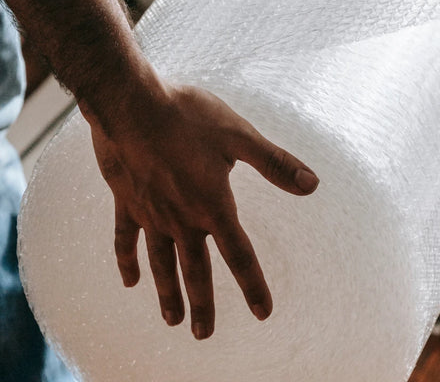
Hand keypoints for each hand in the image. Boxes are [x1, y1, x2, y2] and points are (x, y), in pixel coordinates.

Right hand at [84, 83, 318, 339]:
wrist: (132, 104)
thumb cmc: (189, 115)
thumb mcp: (239, 135)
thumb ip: (275, 163)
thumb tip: (313, 185)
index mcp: (212, 204)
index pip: (239, 254)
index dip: (254, 285)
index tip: (263, 312)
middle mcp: (181, 218)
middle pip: (195, 270)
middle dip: (203, 304)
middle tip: (204, 335)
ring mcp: (151, 213)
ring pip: (161, 263)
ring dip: (167, 293)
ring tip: (172, 320)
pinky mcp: (127, 201)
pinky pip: (126, 240)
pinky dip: (128, 262)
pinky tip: (130, 280)